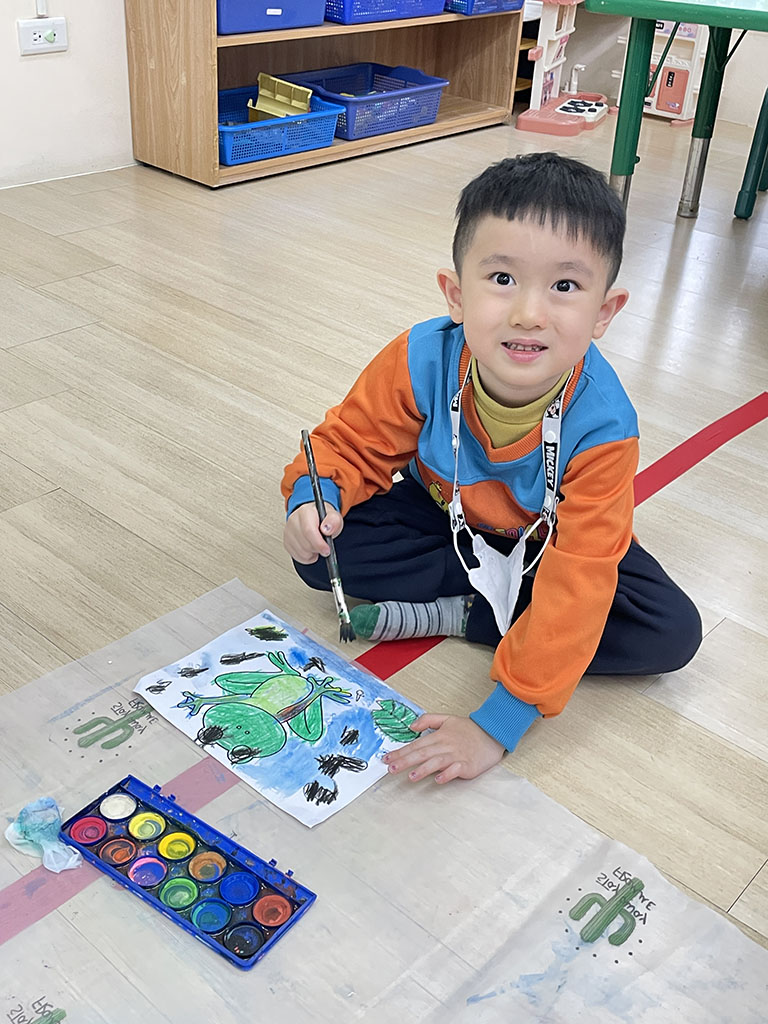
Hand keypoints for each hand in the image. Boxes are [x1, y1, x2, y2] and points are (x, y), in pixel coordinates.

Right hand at [284, 502, 343, 563]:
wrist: (316, 519)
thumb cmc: (324, 519)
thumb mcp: (334, 517)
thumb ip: (334, 521)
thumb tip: (327, 529)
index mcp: (305, 512)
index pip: (309, 531)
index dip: (319, 543)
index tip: (327, 550)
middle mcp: (294, 520)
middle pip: (305, 544)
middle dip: (317, 549)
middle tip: (325, 547)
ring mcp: (288, 532)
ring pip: (302, 552)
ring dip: (313, 553)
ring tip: (317, 545)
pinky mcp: (287, 542)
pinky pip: (298, 557)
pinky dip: (307, 557)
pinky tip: (311, 549)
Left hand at [382, 714, 504, 783]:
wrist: (493, 734)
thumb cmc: (469, 729)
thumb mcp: (447, 719)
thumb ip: (428, 720)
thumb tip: (411, 726)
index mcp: (439, 736)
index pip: (416, 745)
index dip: (400, 752)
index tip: (387, 758)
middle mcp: (446, 746)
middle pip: (422, 754)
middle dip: (405, 761)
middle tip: (391, 768)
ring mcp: (456, 756)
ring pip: (437, 762)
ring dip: (423, 769)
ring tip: (411, 776)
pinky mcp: (467, 765)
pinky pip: (456, 770)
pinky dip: (447, 775)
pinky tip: (438, 780)